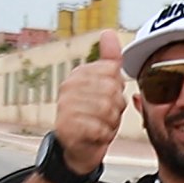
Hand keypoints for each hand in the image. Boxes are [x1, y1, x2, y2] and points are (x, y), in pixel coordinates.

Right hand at [55, 30, 126, 173]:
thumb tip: (108, 32)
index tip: (107, 100)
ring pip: (107, 110)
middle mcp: (69, 86)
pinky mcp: (67, 127)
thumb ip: (109, 61)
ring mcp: (65, 106)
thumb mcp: (106, 87)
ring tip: (100, 126)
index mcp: (79, 73)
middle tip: (105, 117)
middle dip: (115, 109)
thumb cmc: (95, 117)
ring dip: (110, 123)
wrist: (79, 149)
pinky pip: (100, 128)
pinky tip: (96, 136)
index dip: (117, 91)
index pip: (113, 73)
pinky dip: (103, 136)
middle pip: (112, 92)